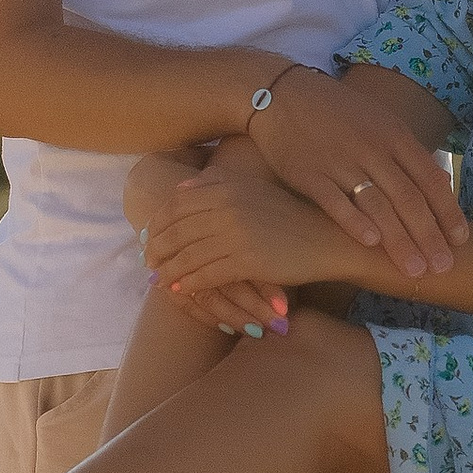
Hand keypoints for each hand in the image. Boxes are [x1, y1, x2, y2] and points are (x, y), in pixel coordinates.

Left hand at [145, 167, 345, 315]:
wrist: (325, 237)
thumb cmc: (288, 214)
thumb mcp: (252, 188)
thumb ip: (216, 183)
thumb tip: (180, 188)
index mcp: (226, 187)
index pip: (177, 205)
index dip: (157, 223)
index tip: (148, 236)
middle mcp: (228, 207)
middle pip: (177, 230)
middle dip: (157, 248)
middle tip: (148, 262)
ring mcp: (237, 234)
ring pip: (188, 255)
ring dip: (168, 270)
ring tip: (158, 279)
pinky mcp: (248, 261)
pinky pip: (207, 274)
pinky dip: (189, 283)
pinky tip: (181, 289)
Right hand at [257, 63, 464, 272]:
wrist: (283, 95)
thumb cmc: (338, 113)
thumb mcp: (380, 122)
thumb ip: (407, 153)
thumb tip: (442, 183)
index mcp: (394, 136)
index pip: (430, 179)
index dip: (447, 212)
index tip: (461, 241)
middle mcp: (372, 149)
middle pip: (408, 198)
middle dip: (428, 236)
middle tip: (443, 267)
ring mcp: (340, 161)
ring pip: (377, 205)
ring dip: (398, 240)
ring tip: (413, 270)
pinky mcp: (308, 173)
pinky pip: (335, 201)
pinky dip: (354, 221)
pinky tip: (370, 243)